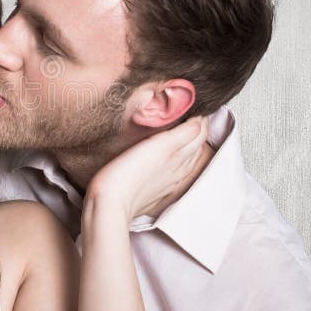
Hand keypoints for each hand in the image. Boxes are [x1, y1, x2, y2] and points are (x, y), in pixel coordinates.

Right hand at [86, 116, 209, 221]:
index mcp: (181, 158)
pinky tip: (165, 157)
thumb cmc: (129, 174)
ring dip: (187, 143)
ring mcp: (166, 183)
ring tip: (181, 130)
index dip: (200, 117)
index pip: (200, 133)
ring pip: (185, 159)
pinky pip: (172, 171)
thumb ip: (183, 133)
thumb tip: (200, 121)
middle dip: (196, 128)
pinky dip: (175, 158)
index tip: (195, 103)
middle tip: (190, 112)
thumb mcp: (160, 146)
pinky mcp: (153, 191)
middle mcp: (178, 171)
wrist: (109, 206)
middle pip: (195, 146)